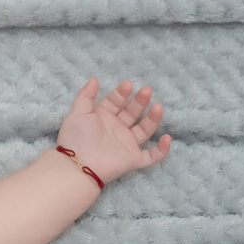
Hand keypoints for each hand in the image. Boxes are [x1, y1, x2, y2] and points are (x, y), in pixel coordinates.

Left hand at [54, 76, 171, 184]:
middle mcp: (116, 129)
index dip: (121, 93)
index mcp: (102, 118)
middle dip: (140, 101)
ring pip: (144, 130)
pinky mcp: (133, 159)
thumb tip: (94, 79)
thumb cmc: (76, 137)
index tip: (128, 84)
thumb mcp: (77, 112)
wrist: (78, 165)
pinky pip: (151, 156)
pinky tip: (167, 138)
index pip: (115, 102)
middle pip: (132, 113)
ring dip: (152, 118)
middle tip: (146, 90)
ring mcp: (126, 144)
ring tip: (158, 106)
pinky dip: (162, 150)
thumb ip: (86, 95)